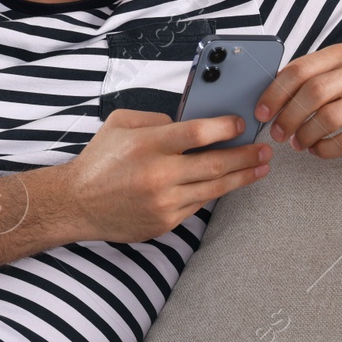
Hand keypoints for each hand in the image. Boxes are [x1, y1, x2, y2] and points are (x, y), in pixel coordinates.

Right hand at [60, 108, 272, 242]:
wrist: (77, 203)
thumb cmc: (99, 161)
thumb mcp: (119, 124)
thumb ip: (155, 119)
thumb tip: (187, 122)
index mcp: (147, 145)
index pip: (198, 133)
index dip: (225, 127)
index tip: (240, 124)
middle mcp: (158, 174)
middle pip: (215, 163)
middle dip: (245, 155)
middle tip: (264, 149)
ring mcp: (163, 201)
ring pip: (214, 189)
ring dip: (241, 177)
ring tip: (260, 168)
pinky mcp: (165, 221)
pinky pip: (197, 205)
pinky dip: (213, 193)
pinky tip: (225, 184)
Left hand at [254, 42, 341, 156]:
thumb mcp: (339, 73)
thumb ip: (309, 78)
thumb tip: (267, 97)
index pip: (300, 70)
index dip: (275, 93)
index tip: (261, 112)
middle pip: (313, 92)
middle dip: (288, 116)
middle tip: (278, 133)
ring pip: (328, 118)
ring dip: (305, 135)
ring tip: (297, 143)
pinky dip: (324, 150)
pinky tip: (317, 150)